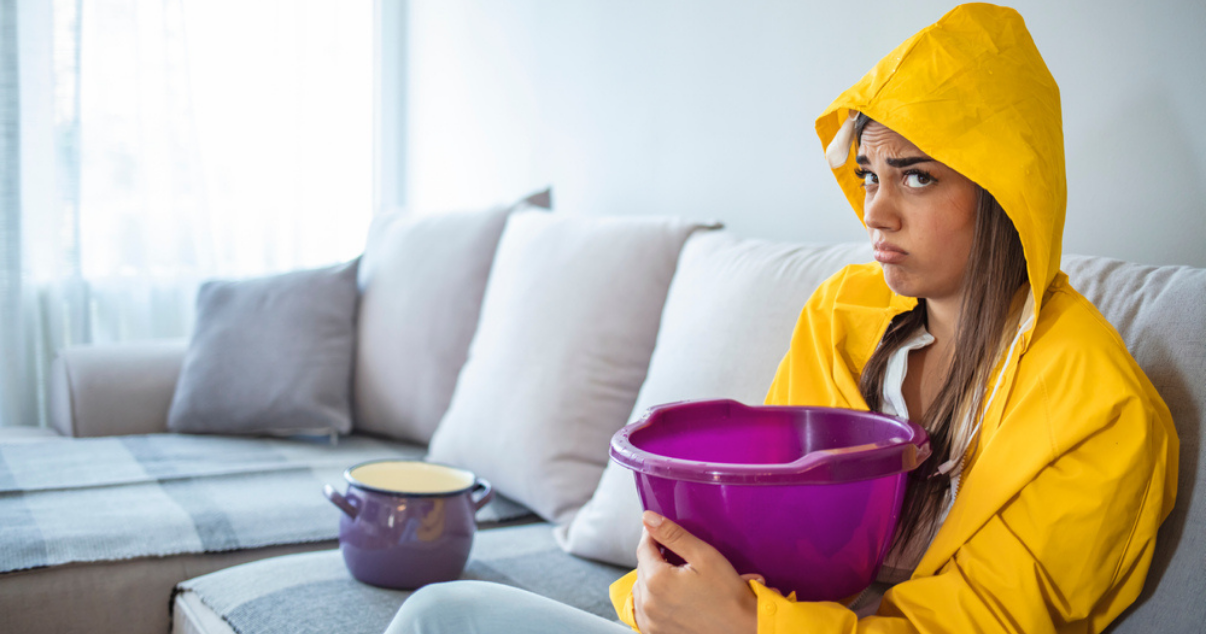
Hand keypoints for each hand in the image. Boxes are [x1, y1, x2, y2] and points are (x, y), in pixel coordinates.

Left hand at [633, 511, 759, 633]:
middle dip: (654, 558)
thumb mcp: (704, 556)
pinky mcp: (655, 633)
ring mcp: (651, 621)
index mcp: (658, 581)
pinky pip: (642, 611)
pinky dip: (650, 601)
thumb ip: (673, 535)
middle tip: (674, 556)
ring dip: (650, 579)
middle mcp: (649, 603)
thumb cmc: (728, 595)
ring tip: (674, 577)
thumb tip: (648, 519)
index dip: (652, 536)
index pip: (643, 548)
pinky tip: (668, 597)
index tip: (661, 533)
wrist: (742, 629)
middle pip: (641, 568)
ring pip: (640, 590)